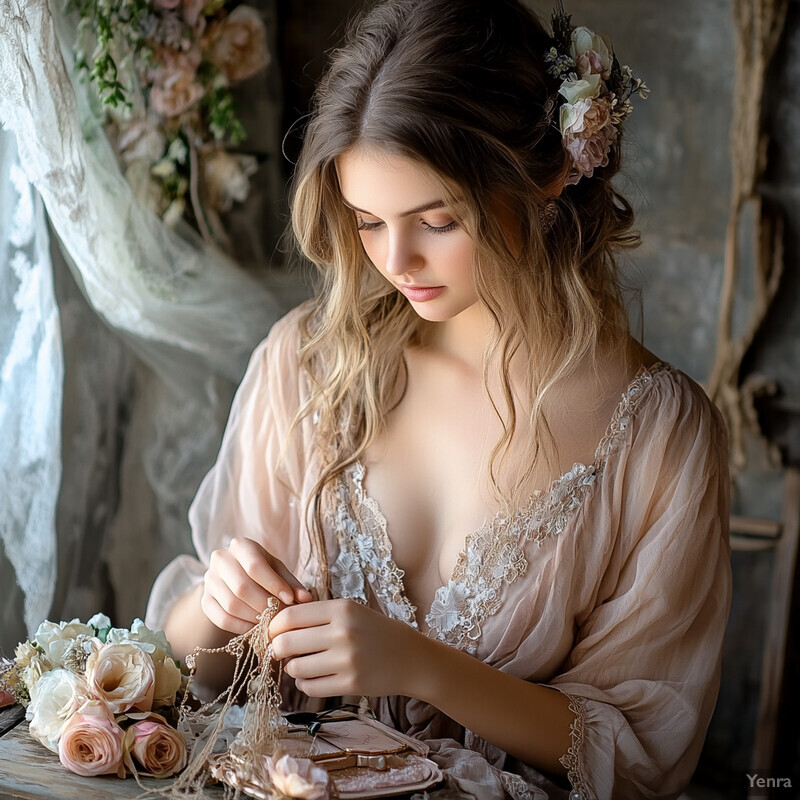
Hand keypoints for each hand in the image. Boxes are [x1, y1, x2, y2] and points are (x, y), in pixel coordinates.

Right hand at [201, 537, 312, 633]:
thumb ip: (291, 583)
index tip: (291, 600)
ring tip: (270, 622)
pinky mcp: (204, 600)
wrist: (234, 574)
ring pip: (231, 605)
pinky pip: (220, 618)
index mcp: (240, 546)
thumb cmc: (262, 570)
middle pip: (242, 587)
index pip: (255, 566)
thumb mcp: (277, 569)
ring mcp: (209, 580)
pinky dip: (240, 627)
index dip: (274, 585)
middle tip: (281, 616)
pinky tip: (254, 629)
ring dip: (254, 618)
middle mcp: (220, 559)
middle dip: (265, 605)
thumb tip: (306, 599)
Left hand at [268, 599, 427, 697]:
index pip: (289, 616)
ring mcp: (347, 660)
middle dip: (276, 649)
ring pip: (295, 668)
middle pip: (286, 643)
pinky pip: (310, 688)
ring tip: (301, 664)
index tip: (272, 633)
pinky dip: (305, 684)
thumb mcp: (349, 611)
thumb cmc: (373, 631)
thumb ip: (316, 616)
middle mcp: (343, 633)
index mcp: (341, 609)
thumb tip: (275, 629)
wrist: (409, 657)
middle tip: (279, 652)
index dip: (273, 627)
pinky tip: (315, 677)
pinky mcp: (351, 685)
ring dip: (292, 669)